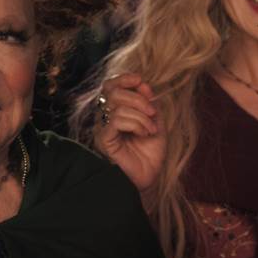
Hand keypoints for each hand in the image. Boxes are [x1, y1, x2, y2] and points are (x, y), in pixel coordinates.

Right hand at [93, 73, 165, 190]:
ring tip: (151, 130)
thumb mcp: (155, 122)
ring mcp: (102, 129)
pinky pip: (117, 121)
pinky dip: (136, 124)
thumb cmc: (149, 154)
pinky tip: (144, 134)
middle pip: (113, 92)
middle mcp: (104, 118)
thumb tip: (143, 85)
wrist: (148, 178)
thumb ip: (149, 103)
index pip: (110, 86)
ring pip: (118, 107)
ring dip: (142, 116)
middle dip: (138, 98)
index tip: (142, 83)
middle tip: (152, 113)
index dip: (125, 79)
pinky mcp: (103, 140)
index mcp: (114, 111)